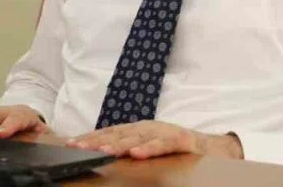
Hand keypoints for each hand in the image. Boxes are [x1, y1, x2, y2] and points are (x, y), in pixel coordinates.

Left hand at [66, 121, 241, 160]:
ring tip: (101, 151)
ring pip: (138, 138)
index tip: (68, 144)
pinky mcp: (182, 140)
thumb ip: (127, 147)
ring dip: (118, 144)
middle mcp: (149, 128)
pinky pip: (164, 144)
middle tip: (76, 147)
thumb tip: (99, 152)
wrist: (213, 147)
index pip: (108, 133)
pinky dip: (150, 148)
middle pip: (118, 134)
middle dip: (96, 140)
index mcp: (138, 130)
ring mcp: (165, 132)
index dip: (89, 138)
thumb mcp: (148, 147)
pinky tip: (137, 154)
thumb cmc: (177, 148)